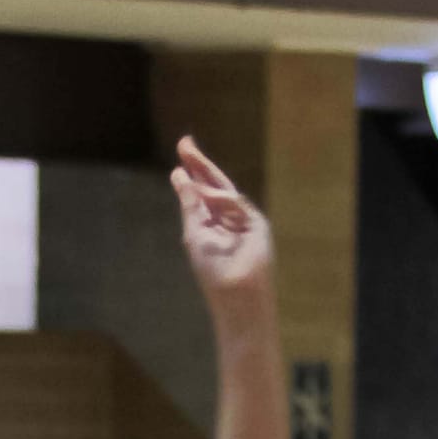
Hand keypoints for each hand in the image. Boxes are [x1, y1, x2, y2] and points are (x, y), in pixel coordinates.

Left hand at [172, 136, 274, 316]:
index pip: (201, 189)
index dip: (192, 170)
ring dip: (207, 176)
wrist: (235, 295)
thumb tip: (179, 175)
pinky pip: (239, 205)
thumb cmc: (213, 270)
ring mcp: (244, 219)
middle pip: (214, 184)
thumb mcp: (195, 232)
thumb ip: (190, 204)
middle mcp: (227, 217)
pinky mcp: (258, 225)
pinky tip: (207, 194)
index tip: (182, 149)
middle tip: (185, 143)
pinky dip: (223, 200)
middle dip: (200, 164)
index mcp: (211, 220)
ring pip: (225, 191)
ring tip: (189, 158)